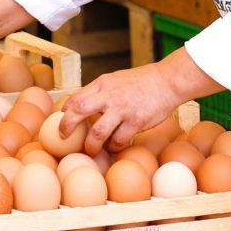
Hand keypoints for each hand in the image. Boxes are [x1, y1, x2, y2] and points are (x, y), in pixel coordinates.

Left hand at [60, 63, 185, 155]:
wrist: (167, 81)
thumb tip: (82, 107)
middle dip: (67, 126)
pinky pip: (119, 140)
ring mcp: (123, 109)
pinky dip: (114, 147)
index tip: (62, 122)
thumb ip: (100, 92)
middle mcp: (109, 95)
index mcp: (102, 84)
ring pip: (98, 132)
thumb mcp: (115, 80)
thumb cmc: (141, 82)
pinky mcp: (136, 121)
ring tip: (91, 150)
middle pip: (78, 110)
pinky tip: (114, 147)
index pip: (75, 98)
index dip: (65, 112)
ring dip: (91, 145)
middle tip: (64, 138)